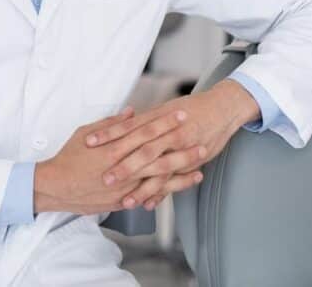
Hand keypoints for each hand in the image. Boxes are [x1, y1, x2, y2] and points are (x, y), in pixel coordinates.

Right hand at [34, 106, 204, 214]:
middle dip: (181, 146)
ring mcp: (124, 186)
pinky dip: (167, 190)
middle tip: (202, 138)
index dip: (165, 122)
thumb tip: (131, 113)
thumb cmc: (67, 158)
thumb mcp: (85, 132)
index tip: (181, 115)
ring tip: (201, 164)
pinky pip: (149, 195)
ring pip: (159, 177)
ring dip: (181, 170)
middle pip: (158, 154)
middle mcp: (122, 166)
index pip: (146, 131)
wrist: (55, 187)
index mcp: (114, 146)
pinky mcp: (123, 200)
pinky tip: (181, 186)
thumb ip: (111, 124)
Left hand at [85, 79, 259, 209]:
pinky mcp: (193, 159)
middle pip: (142, 150)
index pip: (128, 126)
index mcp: (157, 117)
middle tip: (105, 179)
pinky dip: (162, 192)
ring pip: (159, 169)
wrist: (222, 108)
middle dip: (124, 166)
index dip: (108, 134)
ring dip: (142, 186)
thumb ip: (143, 119)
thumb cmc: (190, 108)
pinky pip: (175, 179)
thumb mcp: (163, 109)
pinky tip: (148, 203)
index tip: (89, 142)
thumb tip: (121, 121)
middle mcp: (168, 132)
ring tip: (126, 200)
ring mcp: (181, 147)